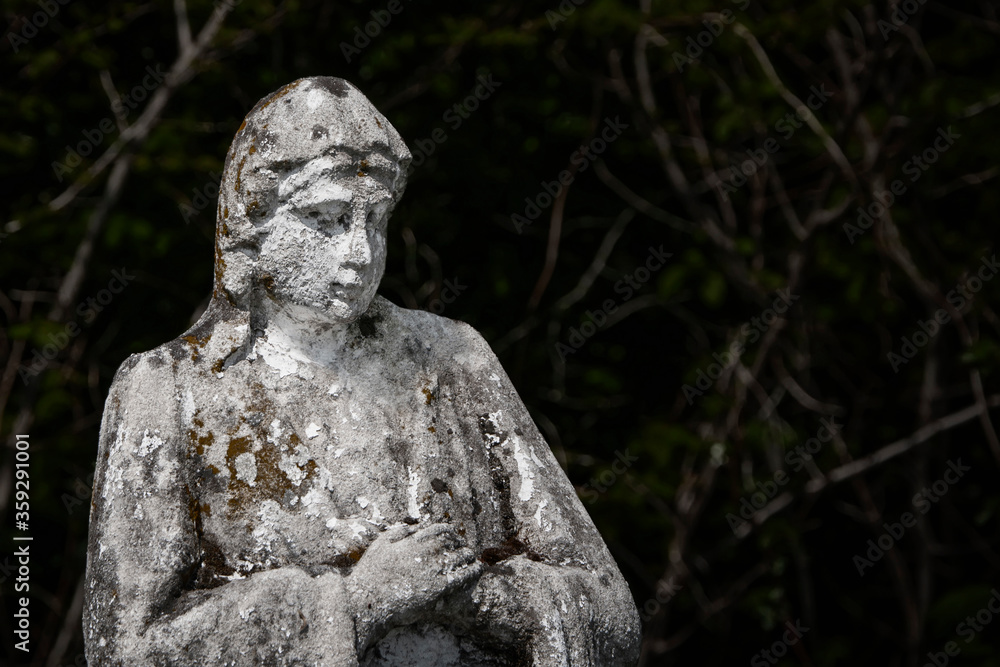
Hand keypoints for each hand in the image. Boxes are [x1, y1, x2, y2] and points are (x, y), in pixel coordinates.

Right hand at [346, 523, 482, 641]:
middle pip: (454, 542)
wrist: (368, 600)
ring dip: (469, 556)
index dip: (450, 533)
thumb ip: (399, 532)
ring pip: (462, 556)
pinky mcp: (439, 587)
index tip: (453, 538)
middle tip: (464, 550)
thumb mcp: (381, 544)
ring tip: (473, 559)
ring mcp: (434, 569)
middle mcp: (427, 551)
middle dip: (461, 544)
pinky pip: (464, 575)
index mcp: (415, 539)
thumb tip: (416, 526)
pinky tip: (477, 570)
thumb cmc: (371, 573)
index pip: (441, 530)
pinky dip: (473, 571)